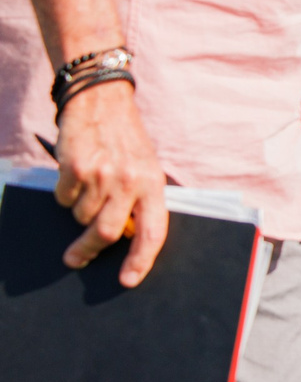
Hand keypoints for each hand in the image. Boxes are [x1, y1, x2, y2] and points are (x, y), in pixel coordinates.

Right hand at [54, 79, 166, 285]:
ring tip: (87, 188)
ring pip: (81, 216)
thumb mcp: (146, 168)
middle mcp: (130, 182)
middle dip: (88, 251)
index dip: (141, 260)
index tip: (128, 280)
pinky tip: (74, 175)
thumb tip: (125, 237)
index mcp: (154, 186)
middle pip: (106, 232)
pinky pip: (64, 198)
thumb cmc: (126, 140)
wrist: (102, 101)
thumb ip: (139, 200)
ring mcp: (101, 175)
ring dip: (79, 211)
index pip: (152, 233)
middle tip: (75, 260)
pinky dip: (65, 194)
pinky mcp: (75, 168)